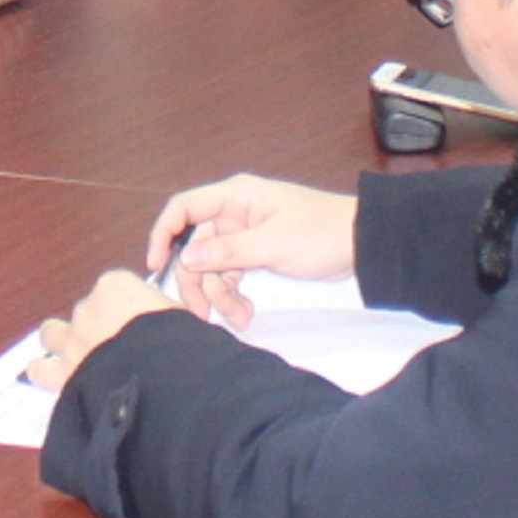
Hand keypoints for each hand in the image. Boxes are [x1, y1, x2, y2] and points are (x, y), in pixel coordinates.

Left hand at [26, 268, 177, 392]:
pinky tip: (60, 381)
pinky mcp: (61, 373)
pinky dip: (47, 373)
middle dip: (96, 326)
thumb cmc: (180, 346)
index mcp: (117, 286)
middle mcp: (88, 307)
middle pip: (85, 311)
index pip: (114, 288)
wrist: (162, 383)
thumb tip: (170, 329)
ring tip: (80, 360)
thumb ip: (164, 317)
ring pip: (51, 333)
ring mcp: (71, 340)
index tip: (138, 323)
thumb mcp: (182, 319)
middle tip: (116, 347)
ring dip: (63, 343)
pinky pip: (39, 369)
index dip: (125, 307)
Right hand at [143, 174, 356, 327]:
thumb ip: (228, 251)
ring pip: (213, 267)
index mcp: (234, 197)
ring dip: (221, 295)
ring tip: (240, 320)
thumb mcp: (273, 244)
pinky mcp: (255, 253)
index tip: (156, 267)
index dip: (163, 234)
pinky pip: (231, 274)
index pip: (184, 208)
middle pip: (196, 247)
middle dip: (198, 282)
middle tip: (202, 316)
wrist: (362, 244)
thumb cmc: (320, 233)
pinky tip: (246, 314)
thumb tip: (185, 258)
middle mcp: (233, 213)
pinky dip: (235, 296)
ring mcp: (243, 235)